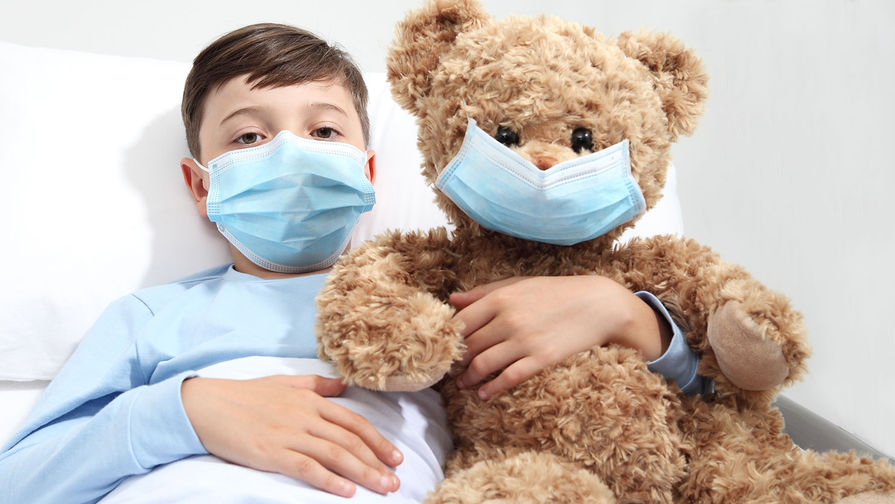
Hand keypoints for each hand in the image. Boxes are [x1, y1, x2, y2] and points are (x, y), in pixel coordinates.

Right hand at [181, 375, 402, 497]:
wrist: (206, 405)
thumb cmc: (245, 395)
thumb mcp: (285, 382)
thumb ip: (317, 385)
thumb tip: (344, 385)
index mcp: (311, 399)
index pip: (354, 423)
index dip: (378, 441)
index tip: (396, 457)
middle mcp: (305, 416)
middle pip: (350, 441)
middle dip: (377, 461)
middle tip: (396, 480)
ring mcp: (289, 434)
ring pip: (335, 455)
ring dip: (363, 473)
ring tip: (382, 488)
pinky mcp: (272, 453)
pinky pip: (307, 468)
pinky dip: (329, 480)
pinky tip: (346, 492)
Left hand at [449, 276, 670, 399]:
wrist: (598, 304)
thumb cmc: (556, 292)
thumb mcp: (518, 284)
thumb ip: (484, 292)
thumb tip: (453, 299)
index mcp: (500, 298)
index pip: (461, 322)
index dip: (449, 338)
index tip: (443, 347)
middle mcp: (508, 319)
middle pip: (469, 346)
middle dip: (456, 361)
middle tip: (448, 370)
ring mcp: (524, 341)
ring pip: (483, 365)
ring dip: (468, 378)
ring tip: (462, 384)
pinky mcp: (541, 359)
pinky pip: (509, 378)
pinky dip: (492, 389)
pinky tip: (484, 394)